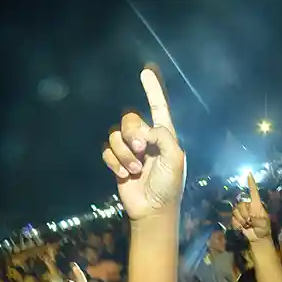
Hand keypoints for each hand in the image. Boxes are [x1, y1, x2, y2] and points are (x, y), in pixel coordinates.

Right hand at [102, 67, 185, 220]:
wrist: (153, 210)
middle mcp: (146, 138)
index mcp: (164, 134)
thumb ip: (163, 136)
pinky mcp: (117, 162)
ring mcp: (130, 150)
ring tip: (134, 170)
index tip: (145, 71)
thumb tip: (143, 130)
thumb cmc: (169, 186)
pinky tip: (124, 175)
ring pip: (115, 135)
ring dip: (124, 153)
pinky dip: (114, 162)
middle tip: (141, 150)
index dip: (152, 89)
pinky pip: (106, 150)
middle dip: (132, 133)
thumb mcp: (175, 158)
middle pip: (129, 119)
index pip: (158, 106)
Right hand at [231, 174, 272, 241]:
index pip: (253, 192)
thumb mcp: (264, 225)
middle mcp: (248, 206)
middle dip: (245, 214)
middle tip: (250, 222)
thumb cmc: (263, 230)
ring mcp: (241, 212)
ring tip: (247, 225)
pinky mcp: (236, 218)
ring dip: (241, 220)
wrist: (257, 238)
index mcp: (256, 205)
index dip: (251, 183)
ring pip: (236, 211)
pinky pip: (233, 218)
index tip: (249, 174)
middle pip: (241, 204)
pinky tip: (242, 227)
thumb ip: (259, 221)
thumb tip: (250, 218)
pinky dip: (237, 224)